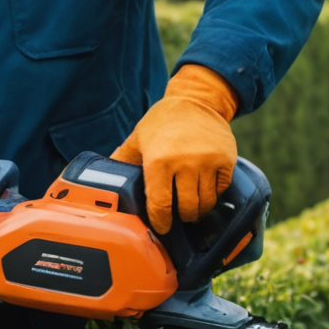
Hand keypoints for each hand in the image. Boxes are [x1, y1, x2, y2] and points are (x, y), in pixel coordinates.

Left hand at [110, 64, 238, 231]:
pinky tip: (205, 190)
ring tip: (192, 207)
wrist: (197, 100)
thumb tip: (102, 182)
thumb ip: (123, 160)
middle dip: (182, 217)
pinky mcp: (226, 160)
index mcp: (158, 161)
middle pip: (187, 208)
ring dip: (198, 209)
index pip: (160, 205)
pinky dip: (214, 193)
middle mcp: (185, 164)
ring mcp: (208, 162)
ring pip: (206, 202)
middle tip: (178, 216)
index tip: (161, 228)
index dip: (161, 222)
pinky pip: (222, 189)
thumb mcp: (138, 138)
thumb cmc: (163, 121)